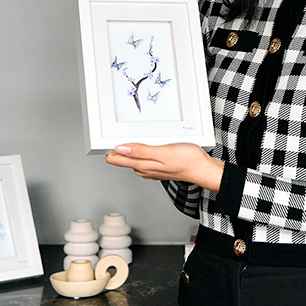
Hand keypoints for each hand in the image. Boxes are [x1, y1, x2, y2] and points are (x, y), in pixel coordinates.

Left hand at [105, 143, 223, 192]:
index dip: (109, 150)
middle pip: (124, 159)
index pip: (117, 159)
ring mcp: (152, 169)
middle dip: (116, 149)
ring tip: (123, 140)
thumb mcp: (163, 152)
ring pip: (134, 159)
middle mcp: (145, 169)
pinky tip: (145, 147)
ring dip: (128, 150)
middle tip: (109, 136)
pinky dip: (141, 152)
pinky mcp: (160, 167)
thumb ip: (140, 151)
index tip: (102, 140)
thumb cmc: (187, 160)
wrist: (203, 169)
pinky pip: (145, 160)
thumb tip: (120, 149)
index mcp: (143, 166)